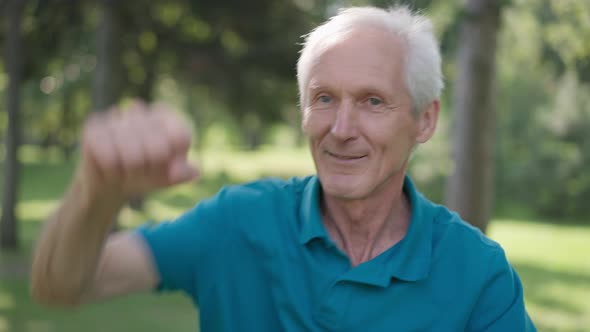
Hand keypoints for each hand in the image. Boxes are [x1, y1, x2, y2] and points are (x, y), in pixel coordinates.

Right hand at [79, 101, 198, 200]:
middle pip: (158, 149)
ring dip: (132, 174)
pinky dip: (113, 173)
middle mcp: (141, 110)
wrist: (110, 184)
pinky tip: (110, 169)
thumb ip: (183, 174)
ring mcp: (115, 117)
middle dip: (152, 170)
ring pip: (133, 157)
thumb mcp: (169, 177)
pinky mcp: (93, 129)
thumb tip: (194, 172)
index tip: (170, 170)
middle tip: (143, 173)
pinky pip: (110, 160)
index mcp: (165, 117)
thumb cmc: (146, 176)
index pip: (180, 136)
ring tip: (126, 171)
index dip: (176, 160)